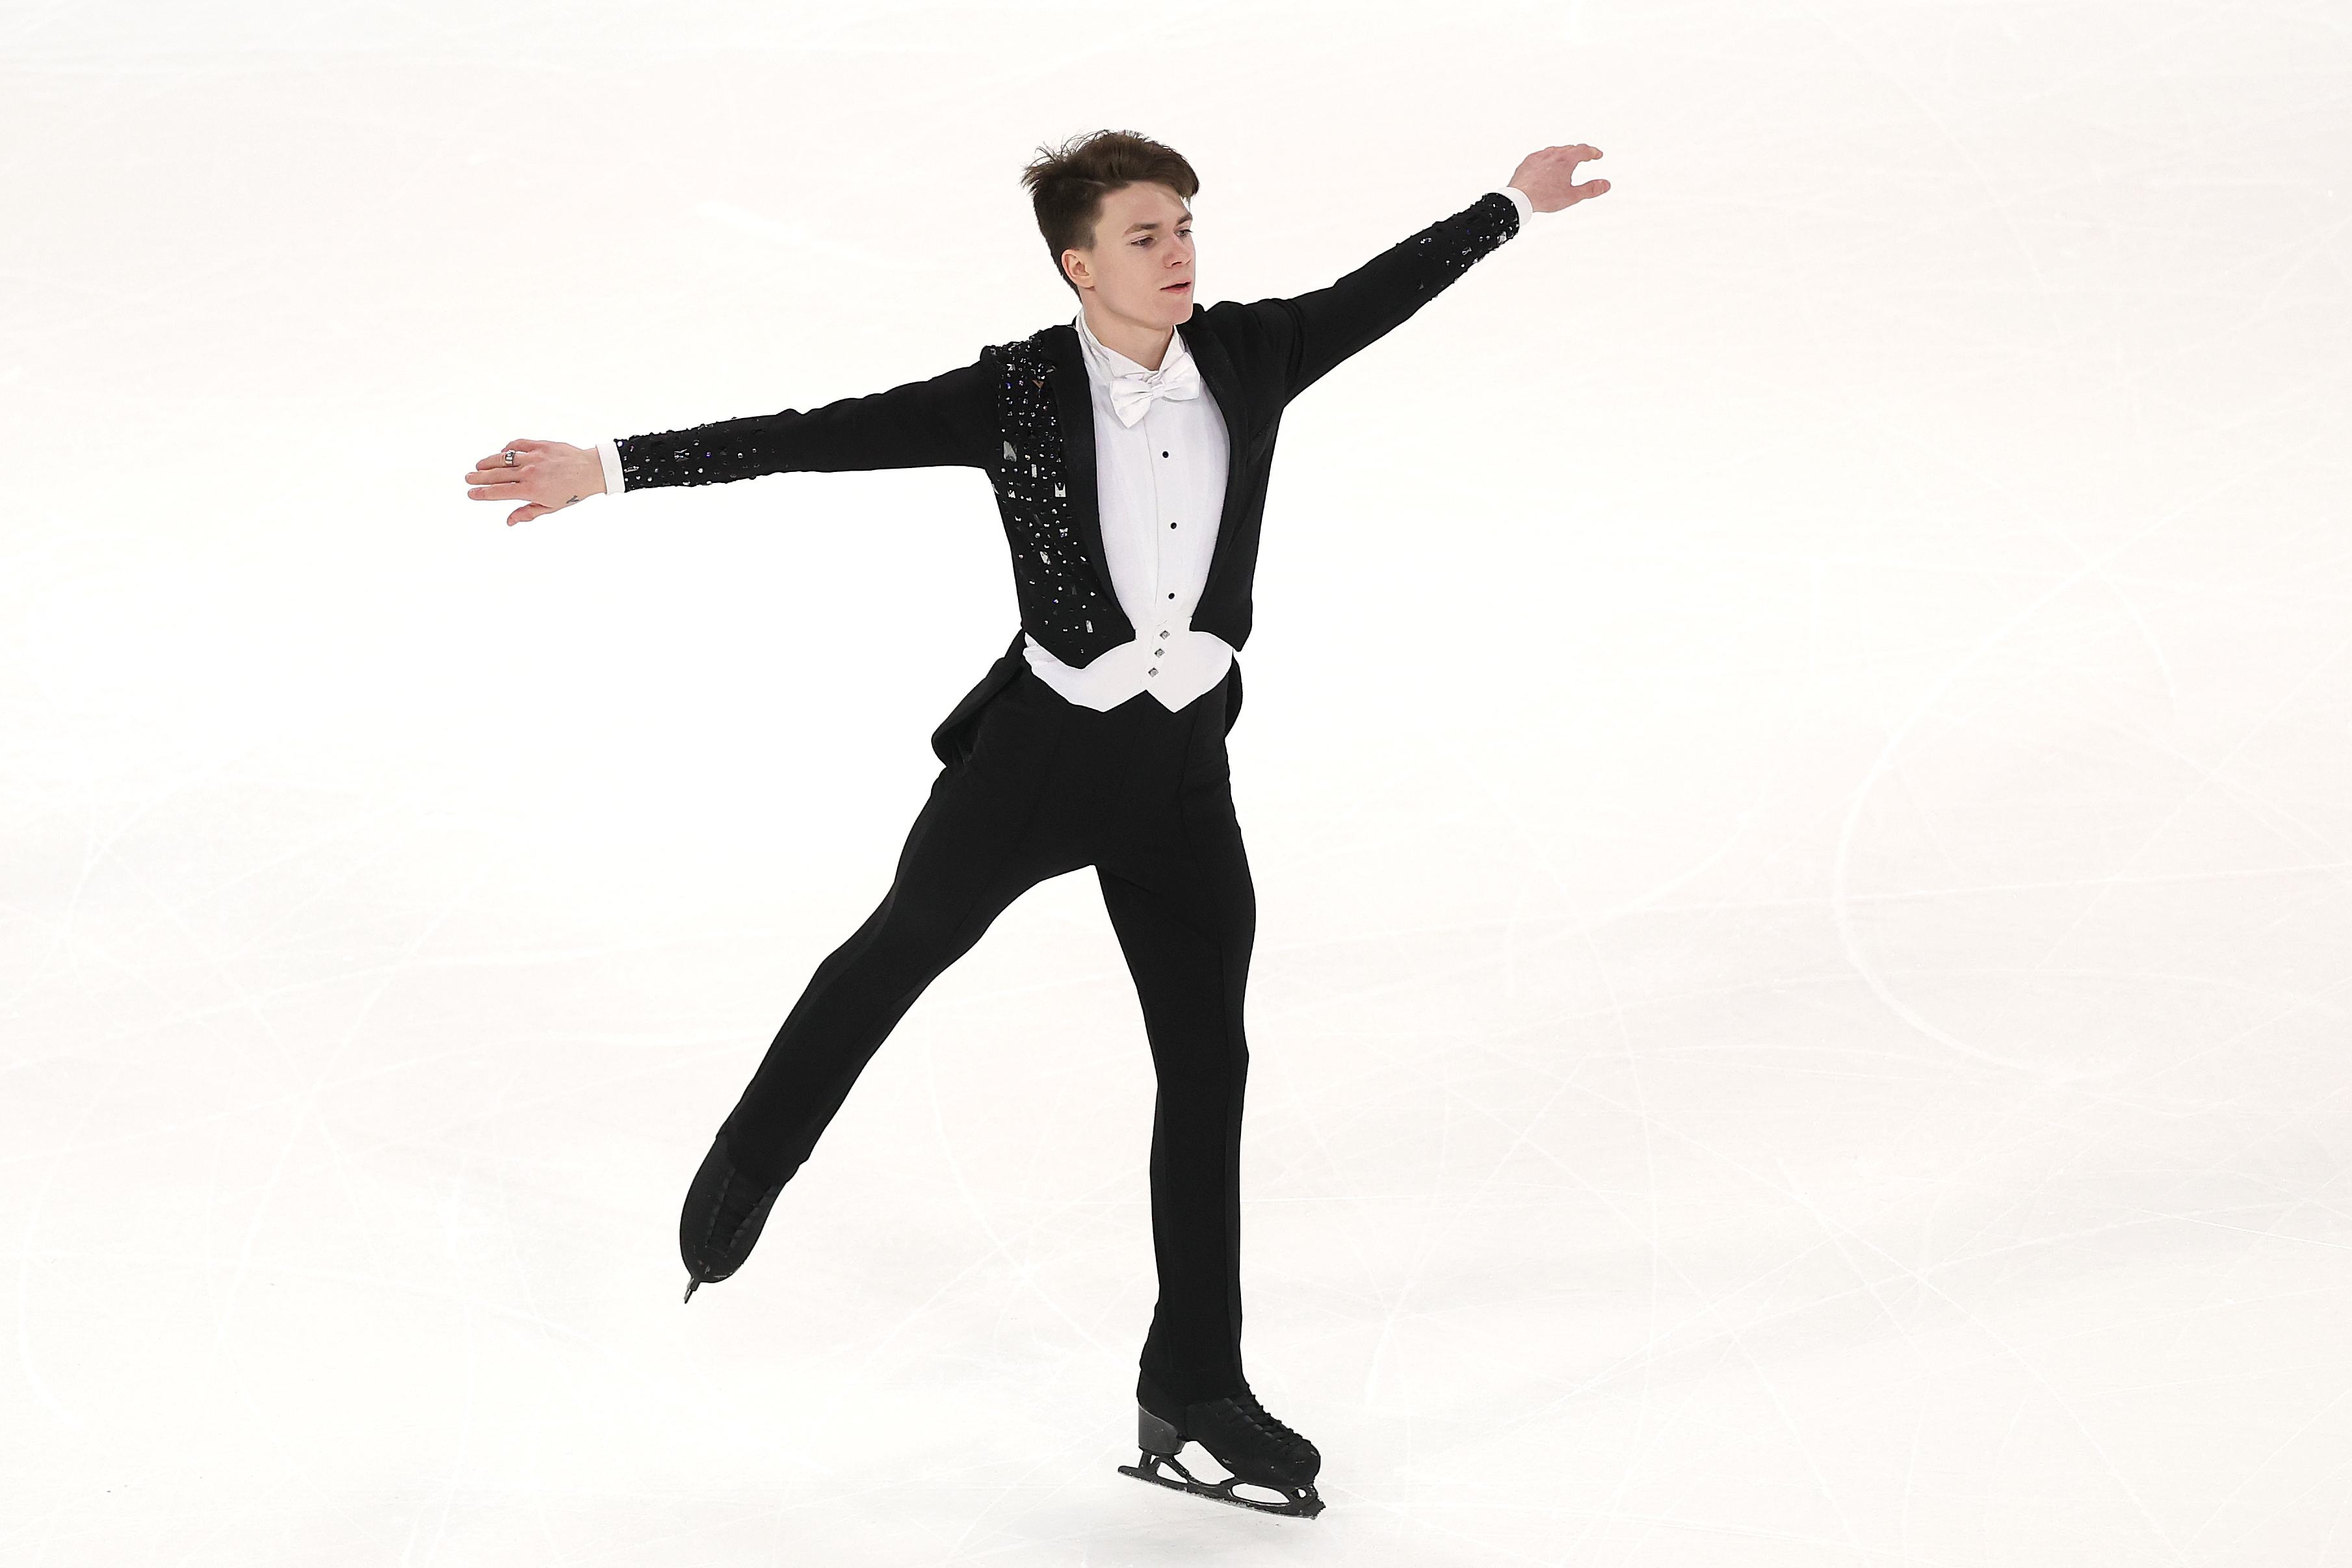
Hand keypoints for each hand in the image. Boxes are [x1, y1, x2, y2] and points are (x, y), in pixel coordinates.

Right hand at [464, 438, 605, 525]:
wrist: (592, 471)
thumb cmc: (573, 492)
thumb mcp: (551, 507)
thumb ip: (528, 513)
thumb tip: (509, 521)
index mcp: (531, 490)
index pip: (500, 492)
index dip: (483, 493)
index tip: (471, 493)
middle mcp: (530, 472)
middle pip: (497, 474)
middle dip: (479, 477)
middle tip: (468, 478)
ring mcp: (534, 457)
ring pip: (504, 458)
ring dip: (488, 462)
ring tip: (478, 465)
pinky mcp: (540, 445)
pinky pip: (517, 445)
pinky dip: (507, 449)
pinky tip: (502, 454)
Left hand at [1507, 144, 1608, 213]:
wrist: (1519, 198)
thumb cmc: (1543, 197)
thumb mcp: (1572, 196)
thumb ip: (1590, 189)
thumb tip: (1605, 184)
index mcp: (1565, 160)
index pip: (1584, 150)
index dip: (1593, 152)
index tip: (1597, 155)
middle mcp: (1552, 154)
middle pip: (1570, 148)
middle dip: (1579, 152)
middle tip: (1585, 157)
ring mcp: (1539, 156)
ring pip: (1555, 150)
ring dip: (1564, 154)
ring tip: (1567, 162)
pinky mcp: (1528, 161)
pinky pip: (1541, 156)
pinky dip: (1549, 159)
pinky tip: (1548, 166)